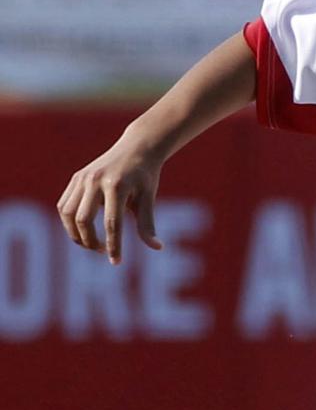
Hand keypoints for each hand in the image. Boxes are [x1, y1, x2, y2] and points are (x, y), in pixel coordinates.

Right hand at [57, 134, 163, 264]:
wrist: (137, 148)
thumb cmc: (146, 175)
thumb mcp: (149, 197)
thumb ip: (148, 223)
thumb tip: (157, 248)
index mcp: (117, 186)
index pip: (112, 223)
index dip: (113, 245)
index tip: (116, 262)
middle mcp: (95, 180)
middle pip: (84, 220)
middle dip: (91, 241)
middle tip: (103, 252)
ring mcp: (83, 178)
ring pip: (68, 213)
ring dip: (75, 233)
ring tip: (91, 244)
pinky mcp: (76, 178)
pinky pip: (65, 205)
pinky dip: (70, 221)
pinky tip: (83, 229)